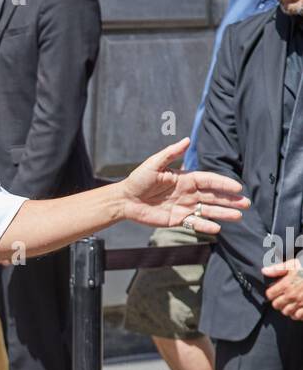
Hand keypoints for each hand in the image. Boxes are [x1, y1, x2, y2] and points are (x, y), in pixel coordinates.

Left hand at [119, 137, 248, 232]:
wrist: (125, 200)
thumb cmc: (138, 179)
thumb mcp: (153, 164)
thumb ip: (170, 153)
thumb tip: (186, 140)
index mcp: (185, 178)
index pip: (209, 180)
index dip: (223, 183)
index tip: (237, 187)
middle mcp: (188, 193)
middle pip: (213, 196)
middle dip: (230, 200)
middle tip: (246, 203)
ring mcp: (184, 207)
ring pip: (208, 210)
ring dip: (223, 213)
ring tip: (238, 216)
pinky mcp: (177, 220)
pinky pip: (194, 223)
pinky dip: (205, 226)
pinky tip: (217, 229)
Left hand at [262, 256, 302, 318]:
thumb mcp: (293, 265)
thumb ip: (278, 269)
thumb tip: (264, 271)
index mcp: (286, 285)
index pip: (269, 295)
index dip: (271, 293)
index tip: (275, 291)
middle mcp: (291, 296)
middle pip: (276, 305)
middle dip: (278, 302)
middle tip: (283, 297)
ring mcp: (300, 303)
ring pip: (286, 312)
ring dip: (287, 308)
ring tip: (291, 302)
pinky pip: (297, 316)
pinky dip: (297, 314)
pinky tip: (299, 308)